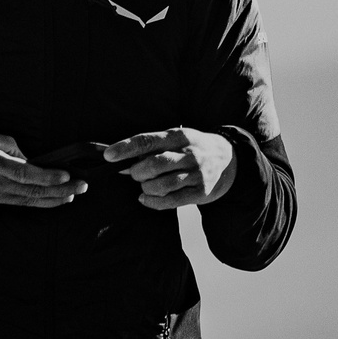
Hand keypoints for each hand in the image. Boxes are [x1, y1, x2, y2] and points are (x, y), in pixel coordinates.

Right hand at [0, 129, 82, 210]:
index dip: (49, 178)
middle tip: (82, 188)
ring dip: (49, 200)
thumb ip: (6, 144)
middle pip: (32, 193)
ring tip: (69, 197)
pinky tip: (41, 197)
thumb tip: (26, 157)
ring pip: (25, 203)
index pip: (27, 175)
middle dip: (61, 192)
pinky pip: (9, 202)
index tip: (67, 177)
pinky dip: (27, 200)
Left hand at [106, 128, 235, 209]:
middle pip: (154, 164)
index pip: (148, 140)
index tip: (108, 155)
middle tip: (135, 174)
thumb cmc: (192, 148)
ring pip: (161, 185)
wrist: (229, 160)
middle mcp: (188, 153)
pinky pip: (171, 201)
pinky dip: (153, 202)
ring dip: (145, 188)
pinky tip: (145, 198)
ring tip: (144, 186)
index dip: (126, 148)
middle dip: (137, 172)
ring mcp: (196, 173)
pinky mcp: (200, 192)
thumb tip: (123, 162)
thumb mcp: (177, 139)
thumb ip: (152, 148)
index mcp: (178, 136)